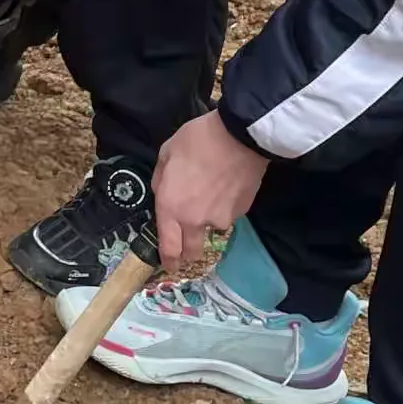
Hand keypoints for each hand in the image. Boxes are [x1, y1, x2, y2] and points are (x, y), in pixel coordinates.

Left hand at [151, 110, 266, 272]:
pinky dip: (224, 208)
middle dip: (187, 253)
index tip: (169, 267)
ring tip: (210, 195)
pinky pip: (228, 215)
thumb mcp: (166, 154)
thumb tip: (164, 194)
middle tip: (186, 246)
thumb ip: (161, 180)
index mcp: (171, 207)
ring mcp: (220, 219)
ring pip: (211, 230)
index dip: (168, 261)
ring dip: (207, 222)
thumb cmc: (197, 141)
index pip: (168, 247)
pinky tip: (225, 187)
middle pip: (191, 251)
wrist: (238, 137)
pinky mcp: (241, 212)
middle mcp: (195, 221)